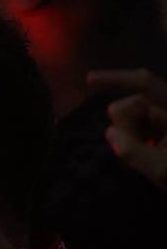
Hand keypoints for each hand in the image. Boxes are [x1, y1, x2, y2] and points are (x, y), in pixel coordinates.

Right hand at [91, 68, 166, 189]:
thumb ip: (131, 150)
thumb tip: (110, 132)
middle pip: (137, 103)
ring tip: (149, 161)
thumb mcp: (162, 170)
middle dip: (129, 125)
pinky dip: (141, 143)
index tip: (89, 80)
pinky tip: (149, 160)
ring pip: (139, 120)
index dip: (115, 78)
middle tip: (139, 150)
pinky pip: (146, 131)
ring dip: (135, 137)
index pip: (144, 83)